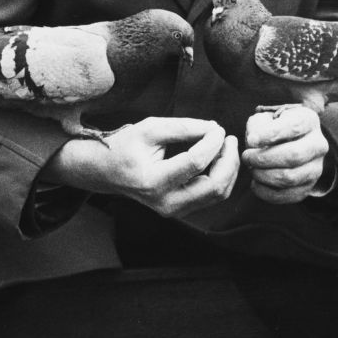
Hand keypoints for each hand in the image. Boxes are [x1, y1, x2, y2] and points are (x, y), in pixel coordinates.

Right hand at [43, 116, 238, 217]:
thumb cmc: (126, 147)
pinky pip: (212, 196)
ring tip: (225, 146)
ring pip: (218, 194)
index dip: (213, 142)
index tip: (218, 128)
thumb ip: (184, 127)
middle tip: (229, 138)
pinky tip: (218, 159)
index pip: (196, 163)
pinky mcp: (181, 210)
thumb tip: (215, 129)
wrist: (107, 172)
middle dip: (228, 160)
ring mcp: (174, 210)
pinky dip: (221, 177)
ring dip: (228, 169)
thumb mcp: (151, 128)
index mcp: (153, 181)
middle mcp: (165, 202)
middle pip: (215, 186)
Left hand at [242, 105, 328, 204]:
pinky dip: (267, 192)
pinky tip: (256, 183)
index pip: (294, 127)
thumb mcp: (266, 118)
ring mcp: (316, 168)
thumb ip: (258, 125)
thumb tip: (254, 142)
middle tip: (246, 157)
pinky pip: (287, 195)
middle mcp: (318, 145)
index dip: (270, 135)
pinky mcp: (308, 187)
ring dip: (264, 175)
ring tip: (251, 169)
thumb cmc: (273, 128)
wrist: (289, 144)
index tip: (251, 140)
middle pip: (293, 156)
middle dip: (264, 158)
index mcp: (309, 121)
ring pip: (290, 177)